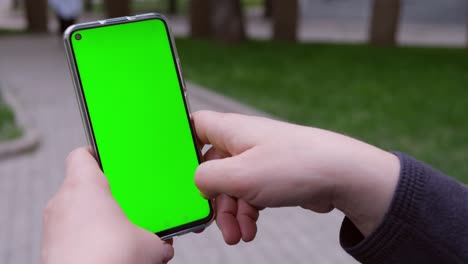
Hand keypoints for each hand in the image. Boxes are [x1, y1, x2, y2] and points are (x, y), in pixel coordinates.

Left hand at [41, 148, 173, 263]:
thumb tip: (163, 245)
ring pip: (75, 214)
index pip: (82, 155)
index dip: (97, 154)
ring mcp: (52, 227)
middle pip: (82, 187)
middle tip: (127, 205)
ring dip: (94, 221)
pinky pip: (69, 236)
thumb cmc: (111, 259)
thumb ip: (157, 237)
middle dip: (104, 196)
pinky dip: (85, 240)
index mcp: (85, 187)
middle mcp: (62, 202)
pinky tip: (106, 252)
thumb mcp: (149, 244)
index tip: (111, 158)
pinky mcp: (50, 250)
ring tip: (120, 234)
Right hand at [193, 111, 399, 243]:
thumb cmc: (295, 166)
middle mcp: (243, 142)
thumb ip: (207, 178)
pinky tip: (250, 231)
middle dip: (210, 198)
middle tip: (210, 224)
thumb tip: (197, 182)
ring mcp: (259, 159)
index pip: (195, 126)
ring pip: (231, 187)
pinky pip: (250, 195)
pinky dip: (247, 214)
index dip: (182, 145)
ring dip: (230, 213)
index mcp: (231, 131)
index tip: (176, 172)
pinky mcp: (273, 176)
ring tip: (238, 236)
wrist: (343, 176)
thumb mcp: (240, 175)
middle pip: (211, 167)